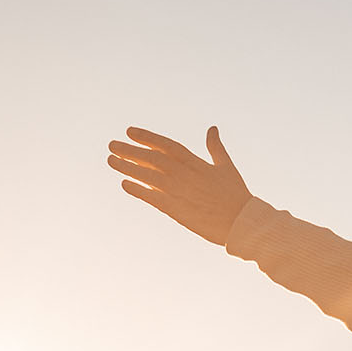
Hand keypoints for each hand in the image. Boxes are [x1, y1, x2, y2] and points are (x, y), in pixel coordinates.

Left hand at [108, 126, 251, 244]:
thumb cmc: (236, 194)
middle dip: (129, 150)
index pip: (165, 144)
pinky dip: (136, 189)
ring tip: (110, 160)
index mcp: (195, 161)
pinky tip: (124, 183)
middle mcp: (182, 173)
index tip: (129, 131)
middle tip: (112, 145)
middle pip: (150, 158)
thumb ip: (215, 147)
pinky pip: (150, 196)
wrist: (240, 222)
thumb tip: (212, 128)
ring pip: (145, 175)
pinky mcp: (174, 208)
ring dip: (126, 166)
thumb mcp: (226, 166)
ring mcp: (176, 190)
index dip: (146, 137)